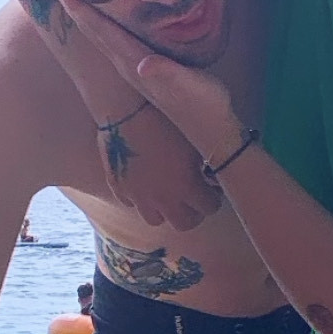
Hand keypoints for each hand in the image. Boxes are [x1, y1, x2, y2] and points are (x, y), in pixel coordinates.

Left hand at [50, 0, 238, 160]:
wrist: (209, 130)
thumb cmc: (202, 104)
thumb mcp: (189, 87)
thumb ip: (166, 75)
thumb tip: (144, 64)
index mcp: (133, 62)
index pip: (100, 30)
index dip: (80, 8)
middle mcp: (126, 64)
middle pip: (92, 29)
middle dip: (72, 5)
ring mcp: (133, 67)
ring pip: (99, 34)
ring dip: (83, 13)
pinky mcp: (142, 68)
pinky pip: (112, 38)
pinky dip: (101, 22)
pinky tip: (103, 15)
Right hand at [94, 100, 221, 229]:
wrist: (126, 109)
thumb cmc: (166, 118)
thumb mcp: (195, 139)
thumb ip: (206, 161)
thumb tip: (213, 170)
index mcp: (187, 187)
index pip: (209, 208)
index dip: (214, 200)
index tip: (213, 189)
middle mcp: (163, 198)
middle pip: (184, 224)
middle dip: (193, 214)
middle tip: (195, 199)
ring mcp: (138, 196)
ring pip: (155, 220)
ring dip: (165, 211)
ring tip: (168, 195)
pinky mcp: (118, 187)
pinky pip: (131, 203)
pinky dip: (140, 199)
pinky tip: (144, 183)